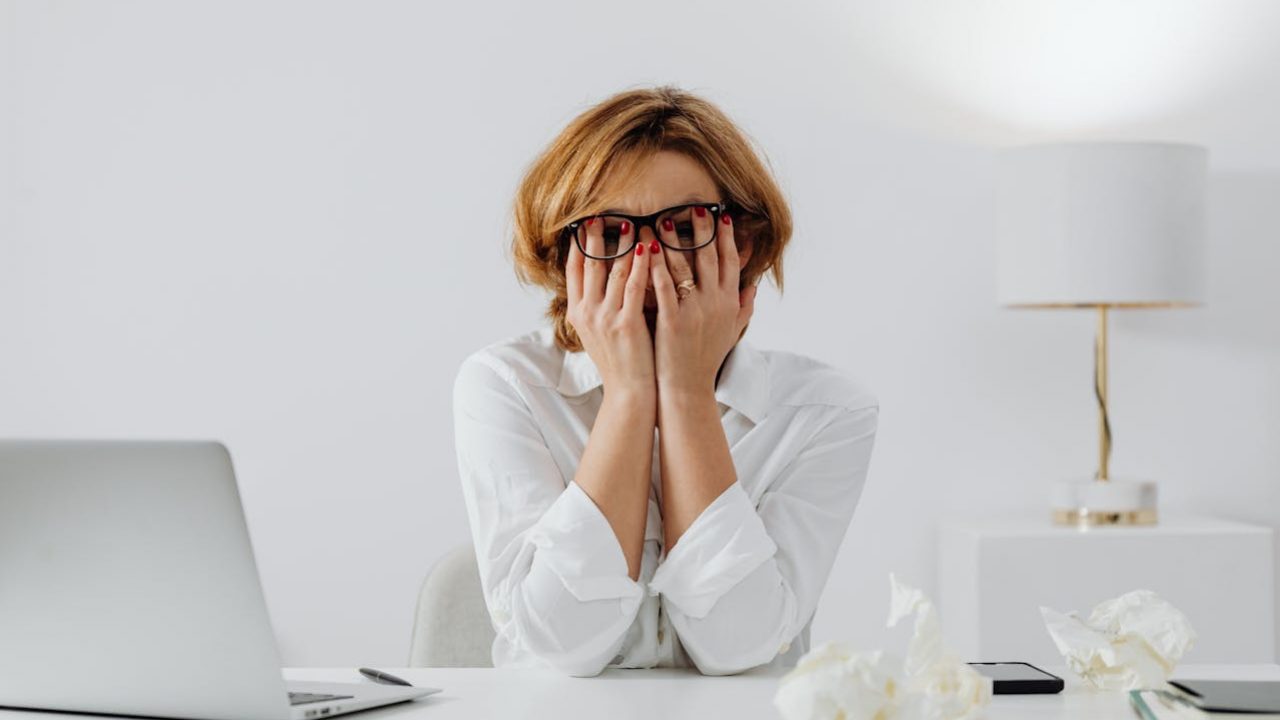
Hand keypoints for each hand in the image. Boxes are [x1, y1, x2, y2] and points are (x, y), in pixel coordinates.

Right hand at [565, 218, 656, 397]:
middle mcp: (587, 312)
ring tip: (630, 222)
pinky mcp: (627, 323)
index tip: (584, 222)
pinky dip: (641, 264)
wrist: (629, 392)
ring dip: (623, 243)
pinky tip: (648, 246)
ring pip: (614, 270)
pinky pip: (635, 285)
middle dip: (596, 236)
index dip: (579, 244)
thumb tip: (600, 278)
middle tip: (602, 212)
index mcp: (577, 313)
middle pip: (591, 264)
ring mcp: (605, 318)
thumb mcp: (596, 333)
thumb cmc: (619, 362)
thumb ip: (595, 305)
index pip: (574, 269)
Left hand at [648, 209, 757, 395]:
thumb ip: (744, 307)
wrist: (688, 389)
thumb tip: (754, 285)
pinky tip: (646, 248)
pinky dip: (655, 266)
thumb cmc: (706, 360)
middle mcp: (715, 303)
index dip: (726, 236)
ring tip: (663, 219)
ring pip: (685, 267)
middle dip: (703, 229)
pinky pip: (663, 287)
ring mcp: (694, 311)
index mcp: (729, 302)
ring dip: (673, 241)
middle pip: (710, 257)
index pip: (730, 261)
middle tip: (695, 205)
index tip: (720, 214)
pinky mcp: (672, 321)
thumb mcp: (732, 332)